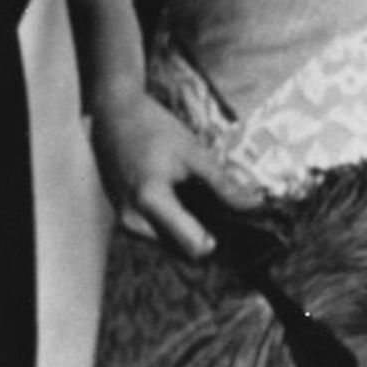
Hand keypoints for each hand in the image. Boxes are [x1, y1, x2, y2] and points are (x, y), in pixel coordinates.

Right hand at [89, 87, 261, 259]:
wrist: (113, 115)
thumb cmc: (153, 127)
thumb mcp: (193, 151)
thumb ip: (222, 184)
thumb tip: (253, 206)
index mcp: (150, 201)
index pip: (194, 247)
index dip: (220, 239)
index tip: (233, 223)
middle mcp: (133, 221)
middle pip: (184, 250)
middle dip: (205, 234)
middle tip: (219, 209)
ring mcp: (125, 223)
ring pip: (170, 245)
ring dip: (188, 230)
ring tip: (198, 199)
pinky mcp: (123, 220)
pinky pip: (157, 234)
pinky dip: (173, 224)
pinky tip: (180, 198)